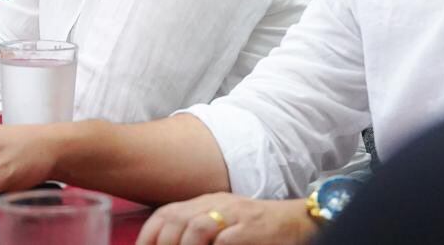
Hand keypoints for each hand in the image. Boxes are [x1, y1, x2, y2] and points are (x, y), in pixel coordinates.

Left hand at [136, 194, 316, 244]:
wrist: (294, 222)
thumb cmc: (255, 229)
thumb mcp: (222, 222)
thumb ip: (196, 229)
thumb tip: (167, 243)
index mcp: (206, 201)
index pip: (166, 212)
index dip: (148, 235)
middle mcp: (216, 204)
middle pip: (176, 219)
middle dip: (162, 244)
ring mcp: (233, 215)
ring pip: (196, 226)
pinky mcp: (249, 228)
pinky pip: (223, 238)